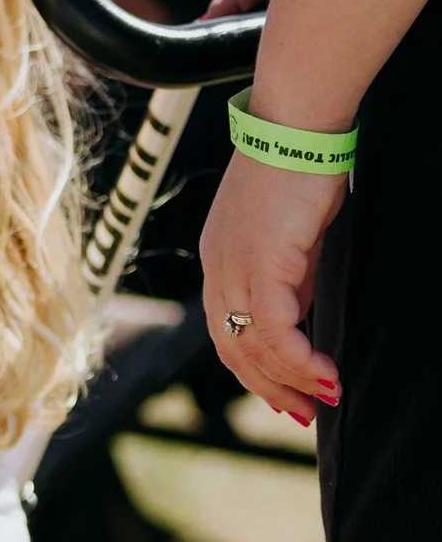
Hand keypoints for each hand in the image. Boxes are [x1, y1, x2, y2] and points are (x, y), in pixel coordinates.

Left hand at [199, 151, 344, 424]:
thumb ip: (292, 277)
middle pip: (231, 347)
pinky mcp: (260, 262)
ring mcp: (233, 266)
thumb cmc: (300, 172)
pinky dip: (298, 358)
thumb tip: (301, 315)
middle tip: (303, 414)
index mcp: (219, 261)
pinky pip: (272, 327)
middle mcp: (217, 267)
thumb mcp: (294, 238)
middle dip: (268, 386)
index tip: (285, 394)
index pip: (224, 331)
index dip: (252, 369)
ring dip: (289, 380)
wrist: (297, 127)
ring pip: (252, 344)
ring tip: (323, 401)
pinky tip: (326, 374)